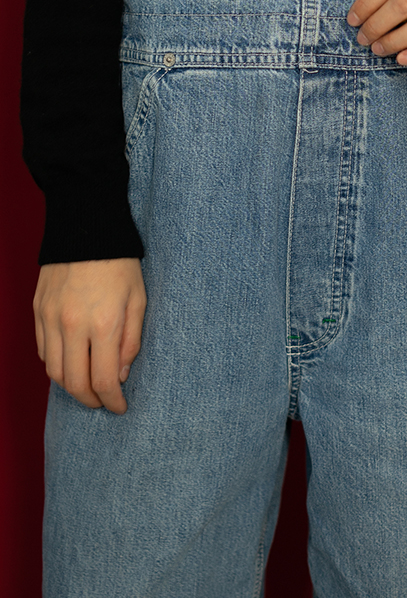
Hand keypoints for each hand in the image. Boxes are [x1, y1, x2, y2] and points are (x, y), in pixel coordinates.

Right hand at [33, 258, 145, 413]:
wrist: (87, 228)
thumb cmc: (120, 263)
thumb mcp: (139, 299)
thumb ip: (131, 340)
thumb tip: (120, 375)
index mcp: (104, 324)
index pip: (102, 380)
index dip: (111, 401)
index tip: (120, 407)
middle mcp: (73, 326)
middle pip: (74, 383)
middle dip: (90, 400)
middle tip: (103, 402)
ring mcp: (51, 319)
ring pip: (54, 371)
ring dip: (71, 386)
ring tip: (87, 386)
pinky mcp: (38, 311)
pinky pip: (43, 350)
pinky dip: (56, 364)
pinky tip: (71, 362)